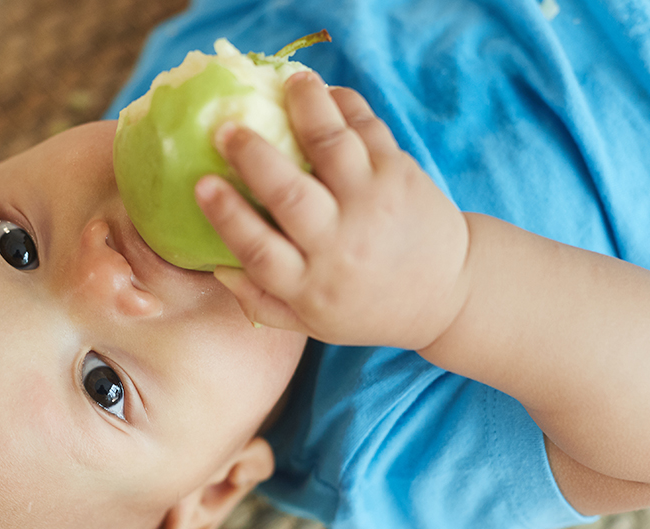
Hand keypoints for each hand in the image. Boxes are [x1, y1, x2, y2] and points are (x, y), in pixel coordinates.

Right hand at [195, 71, 470, 348]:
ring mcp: (372, 206)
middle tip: (228, 129)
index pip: (261, 252)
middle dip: (255, 158)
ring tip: (288, 84)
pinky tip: (324, 93)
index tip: (203, 184)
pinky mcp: (398, 175)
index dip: (228, 216)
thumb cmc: (364, 306)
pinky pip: (368, 130)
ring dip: (307, 110)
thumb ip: (262, 302)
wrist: (446, 293)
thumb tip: (216, 267)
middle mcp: (340, 246)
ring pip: (334, 148)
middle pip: (292, 196)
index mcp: (311, 286)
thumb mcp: (312, 323)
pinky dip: (345, 105)